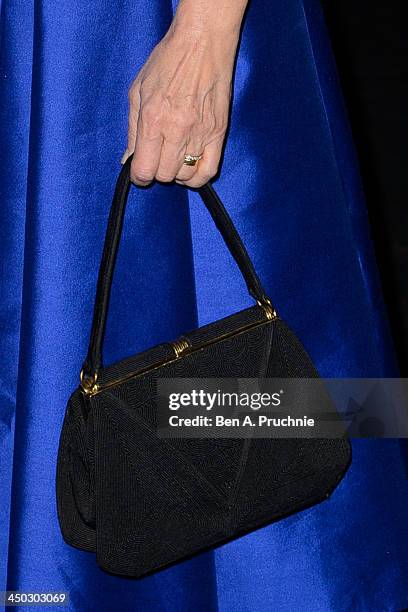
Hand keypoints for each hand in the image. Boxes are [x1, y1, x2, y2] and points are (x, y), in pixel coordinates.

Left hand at [122, 23, 240, 187]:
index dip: (138, 176)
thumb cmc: (168, 61)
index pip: (144, 169)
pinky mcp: (218, 133)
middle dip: (156, 170)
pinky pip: (209, 171)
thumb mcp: (138, 91)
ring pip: (185, 175)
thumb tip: (129, 159)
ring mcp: (200, 134)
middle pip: (164, 175)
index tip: (138, 171)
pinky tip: (191, 167)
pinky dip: (198, 177)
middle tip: (157, 156)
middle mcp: (177, 130)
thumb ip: (132, 130)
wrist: (203, 42)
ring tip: (174, 157)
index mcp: (153, 120)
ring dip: (176, 172)